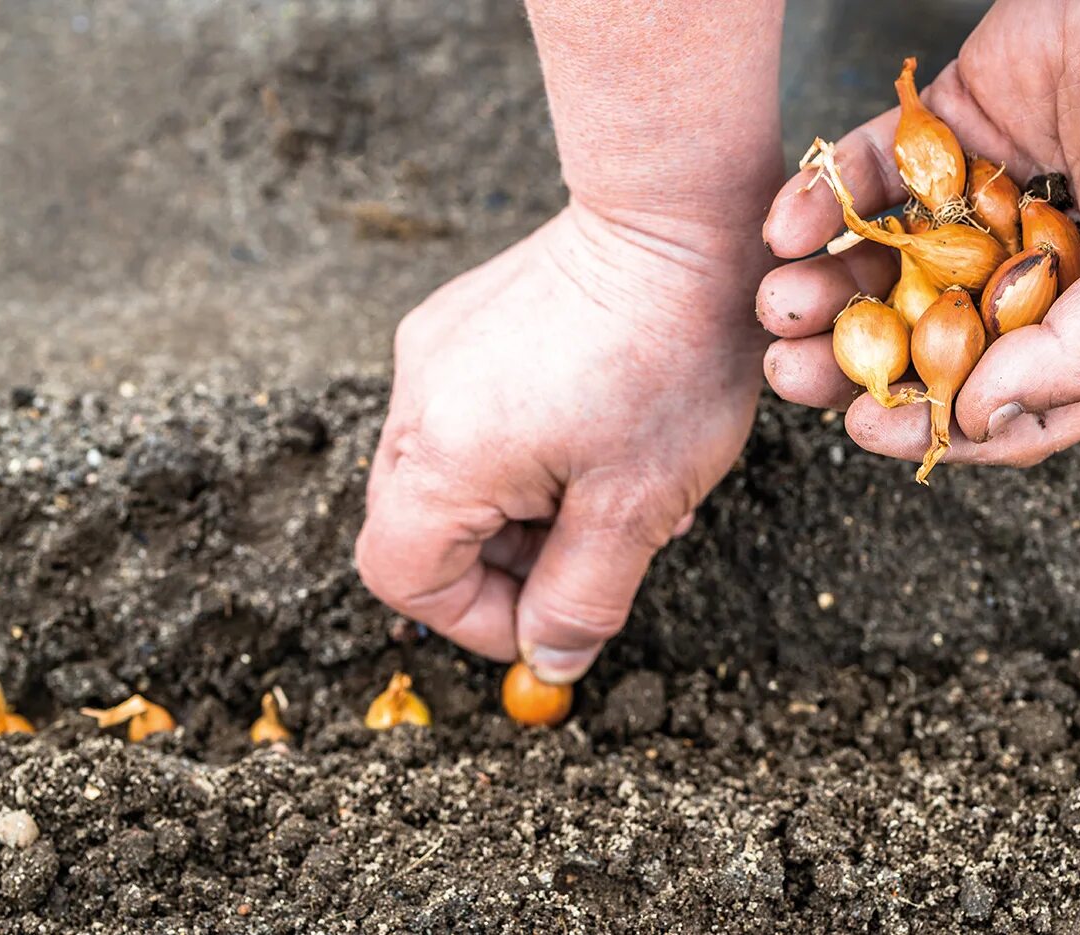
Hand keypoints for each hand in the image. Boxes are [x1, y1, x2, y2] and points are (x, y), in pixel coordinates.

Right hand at [356, 206, 768, 682]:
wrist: (675, 220)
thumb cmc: (667, 360)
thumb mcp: (637, 505)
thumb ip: (581, 598)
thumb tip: (546, 660)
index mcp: (441, 454)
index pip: (404, 577)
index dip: (472, 620)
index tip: (550, 617)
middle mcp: (415, 400)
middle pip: (420, 528)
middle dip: (504, 565)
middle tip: (591, 550)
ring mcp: (432, 351)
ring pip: (447, 475)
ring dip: (519, 509)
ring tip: (609, 486)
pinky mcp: (459, 319)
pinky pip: (467, 416)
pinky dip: (518, 451)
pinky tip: (594, 430)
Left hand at [760, 0, 1079, 467]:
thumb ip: (1075, 362)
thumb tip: (975, 424)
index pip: (989, 401)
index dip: (924, 425)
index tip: (862, 426)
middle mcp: (1019, 273)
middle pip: (914, 341)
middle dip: (846, 363)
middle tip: (789, 372)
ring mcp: (977, 203)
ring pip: (881, 265)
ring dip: (822, 290)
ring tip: (778, 300)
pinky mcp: (943, 134)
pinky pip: (867, 175)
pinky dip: (820, 198)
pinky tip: (788, 225)